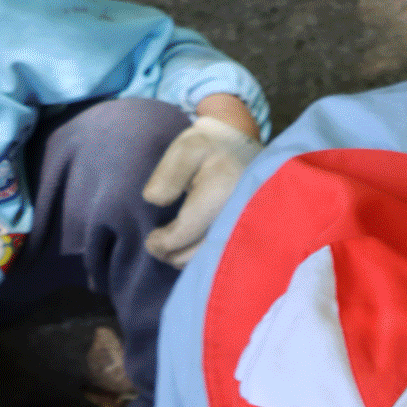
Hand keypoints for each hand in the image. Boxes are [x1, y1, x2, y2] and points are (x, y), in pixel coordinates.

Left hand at [141, 114, 261, 266]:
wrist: (244, 146)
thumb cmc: (208, 148)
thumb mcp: (183, 151)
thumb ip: (167, 175)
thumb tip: (155, 201)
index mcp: (221, 187)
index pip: (188, 229)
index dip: (165, 242)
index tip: (151, 242)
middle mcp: (241, 208)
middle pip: (205, 250)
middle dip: (177, 256)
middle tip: (159, 251)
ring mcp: (252, 220)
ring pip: (219, 255)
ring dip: (192, 260)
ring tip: (173, 253)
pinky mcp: (255, 227)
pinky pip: (232, 252)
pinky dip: (209, 257)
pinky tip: (194, 250)